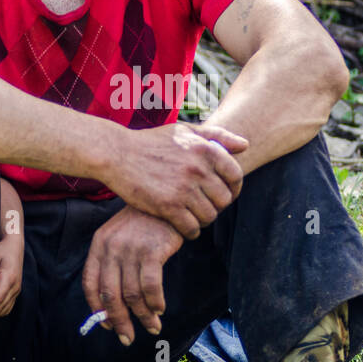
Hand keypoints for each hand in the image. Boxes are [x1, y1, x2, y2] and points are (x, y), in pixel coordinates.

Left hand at [82, 206, 183, 345]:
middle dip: (119, 322)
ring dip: (143, 316)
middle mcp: (111, 248)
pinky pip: (150, 287)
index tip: (107, 325)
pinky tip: (160, 308)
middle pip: (110, 295)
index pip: (90, 284)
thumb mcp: (122, 236)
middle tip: (127, 338)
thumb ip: (115, 263)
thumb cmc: (146, 221)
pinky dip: (155, 302)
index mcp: (99, 244)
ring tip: (152, 326)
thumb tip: (115, 303)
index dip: (98, 309)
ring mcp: (130, 249)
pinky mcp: (151, 251)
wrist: (169, 197)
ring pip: (132, 295)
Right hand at [103, 122, 246, 239]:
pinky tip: (182, 226)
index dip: (233, 188)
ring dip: (203, 219)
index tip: (224, 194)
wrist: (117, 154)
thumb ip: (217, 136)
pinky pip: (192, 228)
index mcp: (205, 149)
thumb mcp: (184, 130)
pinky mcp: (168, 206)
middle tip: (204, 206)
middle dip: (217, 206)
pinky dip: (190, 231)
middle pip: (224, 200)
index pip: (236, 176)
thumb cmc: (151, 142)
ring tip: (192, 216)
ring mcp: (183, 188)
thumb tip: (245, 145)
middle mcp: (198, 168)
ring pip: (209, 216)